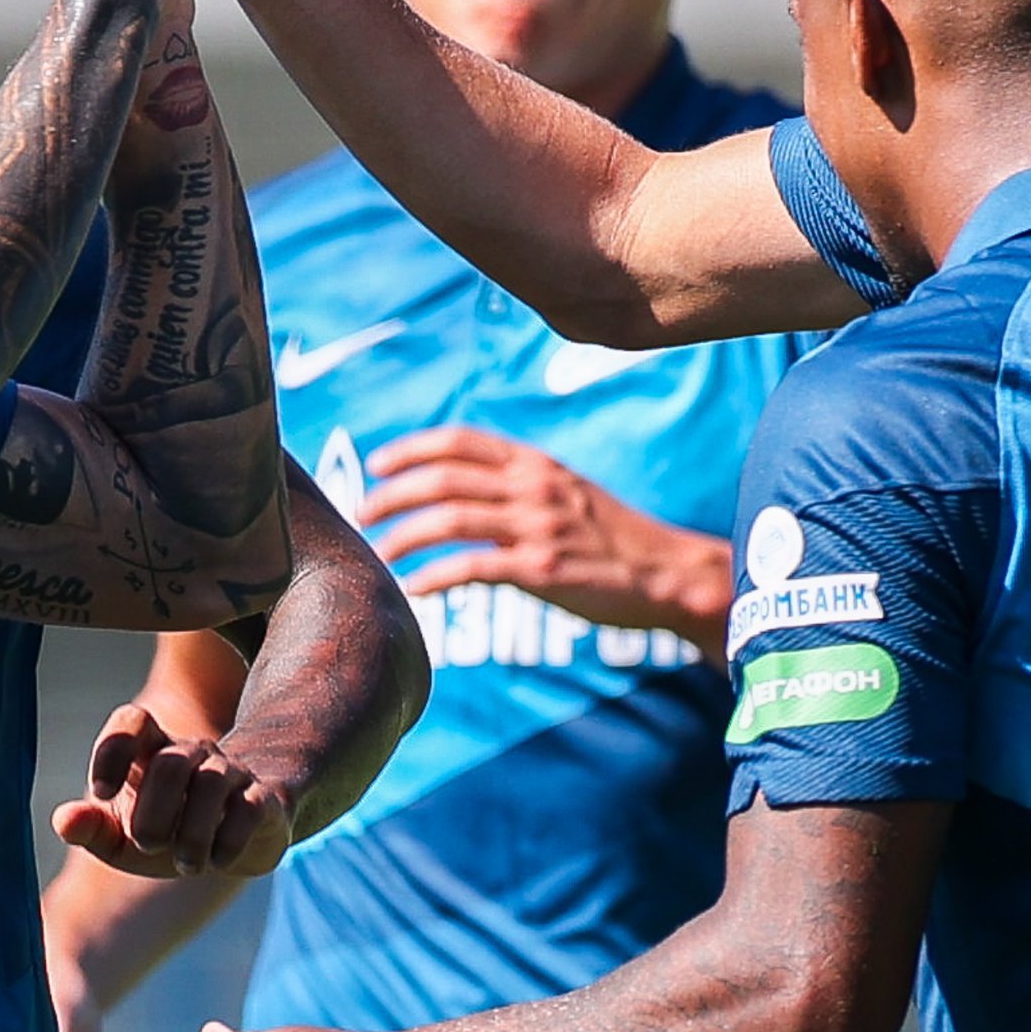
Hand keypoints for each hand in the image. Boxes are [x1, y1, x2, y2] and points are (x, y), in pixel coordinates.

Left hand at [55, 702, 292, 881]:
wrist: (237, 839)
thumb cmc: (167, 831)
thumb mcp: (122, 837)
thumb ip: (91, 828)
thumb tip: (63, 821)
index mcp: (152, 752)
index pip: (132, 721)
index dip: (112, 751)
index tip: (101, 794)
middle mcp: (193, 753)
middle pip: (171, 761)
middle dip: (155, 810)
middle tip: (148, 845)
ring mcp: (232, 773)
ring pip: (213, 782)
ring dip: (193, 832)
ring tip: (185, 865)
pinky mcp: (266, 799)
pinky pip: (250, 808)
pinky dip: (229, 840)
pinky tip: (216, 862)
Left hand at [356, 428, 732, 652]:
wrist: (668, 573)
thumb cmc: (614, 539)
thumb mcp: (567, 493)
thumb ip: (520, 486)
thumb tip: (465, 492)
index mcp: (535, 464)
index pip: (459, 441)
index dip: (410, 449)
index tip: (376, 465)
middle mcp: (532, 487)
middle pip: (442, 478)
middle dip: (391, 494)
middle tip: (362, 513)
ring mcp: (537, 527)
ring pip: (449, 519)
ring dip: (403, 536)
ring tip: (380, 554)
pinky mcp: (543, 569)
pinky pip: (473, 568)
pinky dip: (436, 577)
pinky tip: (417, 590)